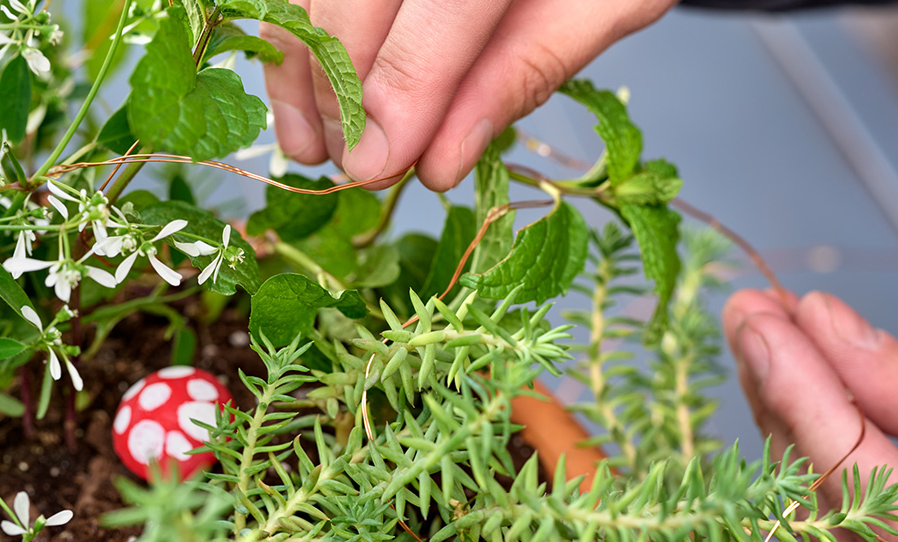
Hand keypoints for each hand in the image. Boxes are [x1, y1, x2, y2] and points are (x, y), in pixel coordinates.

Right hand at [260, 0, 676, 190]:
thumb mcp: (603, 6)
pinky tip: (298, 98)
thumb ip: (524, 72)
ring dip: (299, 71)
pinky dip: (294, 37)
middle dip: (339, 92)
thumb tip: (435, 162)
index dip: (398, 93)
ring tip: (308, 149)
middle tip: (353, 168)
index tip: (376, 166)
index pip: (441, 7)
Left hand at [723, 289, 897, 541]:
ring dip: (790, 435)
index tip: (761, 318)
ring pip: (825, 537)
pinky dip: (818, 477)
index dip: (807, 392)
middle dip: (781, 402)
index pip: (871, 485)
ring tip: (768, 352)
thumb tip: (830, 329)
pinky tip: (803, 420)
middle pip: (830, 512)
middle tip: (749, 319)